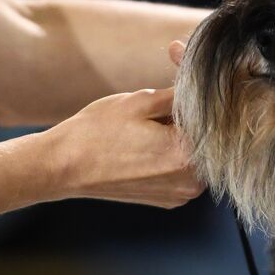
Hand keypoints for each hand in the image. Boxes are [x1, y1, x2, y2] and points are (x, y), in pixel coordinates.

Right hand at [44, 87, 203, 207]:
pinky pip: (182, 171)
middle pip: (205, 139)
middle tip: (161, 103)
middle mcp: (191, 182)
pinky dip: (172, 155)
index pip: (209, 117)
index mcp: (187, 157)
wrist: (65, 167)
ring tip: (151, 126)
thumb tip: (196, 74)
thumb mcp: (140, 101)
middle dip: (189, 116)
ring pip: (195, 155)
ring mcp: (181, 195)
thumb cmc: (97, 133)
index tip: (182, 74)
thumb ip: (178, 91)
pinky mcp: (169, 200)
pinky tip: (148, 145)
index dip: (196, 92)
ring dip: (182, 136)